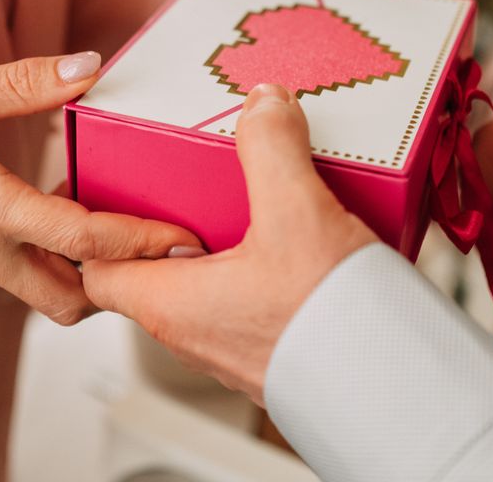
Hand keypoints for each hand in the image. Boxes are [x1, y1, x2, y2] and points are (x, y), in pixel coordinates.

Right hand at [0, 51, 201, 324]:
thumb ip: (23, 83)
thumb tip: (89, 66)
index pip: (81, 240)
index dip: (140, 243)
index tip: (184, 239)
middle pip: (72, 300)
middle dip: (121, 285)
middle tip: (157, 248)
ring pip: (47, 296)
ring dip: (88, 276)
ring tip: (120, 230)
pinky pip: (22, 282)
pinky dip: (55, 265)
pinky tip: (67, 223)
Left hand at [83, 85, 375, 404]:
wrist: (395, 390)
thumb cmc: (330, 325)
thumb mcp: (296, 213)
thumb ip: (271, 148)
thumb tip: (262, 103)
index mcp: (171, 303)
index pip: (97, 270)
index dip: (101, 228)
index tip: (122, 191)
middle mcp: (192, 335)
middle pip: (149, 273)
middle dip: (165, 227)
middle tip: (187, 186)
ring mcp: (231, 349)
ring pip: (199, 289)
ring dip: (215, 248)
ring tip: (246, 206)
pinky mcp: (272, 352)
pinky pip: (244, 304)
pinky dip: (254, 271)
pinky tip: (295, 245)